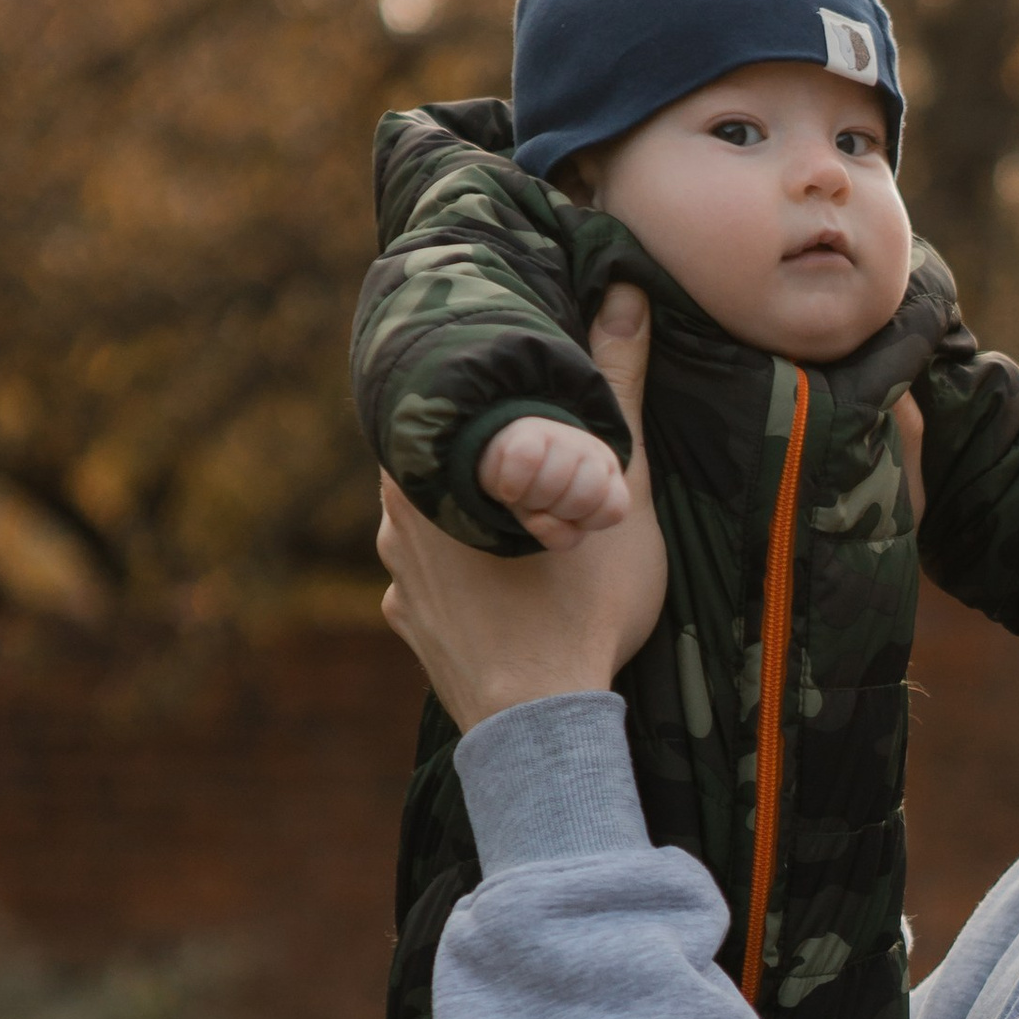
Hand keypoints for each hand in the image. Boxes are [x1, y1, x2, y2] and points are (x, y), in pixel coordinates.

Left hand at [379, 286, 663, 729]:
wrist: (543, 727)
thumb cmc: (581, 605)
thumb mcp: (615, 488)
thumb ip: (617, 387)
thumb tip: (623, 291)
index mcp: (429, 468)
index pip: (441, 402)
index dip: (480, 394)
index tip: (518, 393)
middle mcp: (395, 517)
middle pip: (436, 460)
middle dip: (479, 458)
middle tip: (536, 458)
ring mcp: (397, 578)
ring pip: (429, 522)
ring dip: (468, 519)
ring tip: (525, 526)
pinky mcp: (410, 628)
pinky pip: (429, 584)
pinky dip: (460, 580)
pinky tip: (502, 588)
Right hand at [476, 413, 632, 551]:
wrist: (508, 457)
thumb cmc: (542, 496)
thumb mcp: (556, 525)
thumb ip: (560, 537)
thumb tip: (541, 522)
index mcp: (609, 478)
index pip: (613, 510)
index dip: (585, 523)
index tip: (567, 516)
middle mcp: (592, 454)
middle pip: (583, 499)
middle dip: (556, 512)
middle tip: (543, 504)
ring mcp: (564, 438)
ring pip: (552, 483)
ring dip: (531, 500)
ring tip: (526, 494)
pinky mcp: (531, 430)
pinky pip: (525, 460)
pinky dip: (511, 484)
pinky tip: (509, 489)